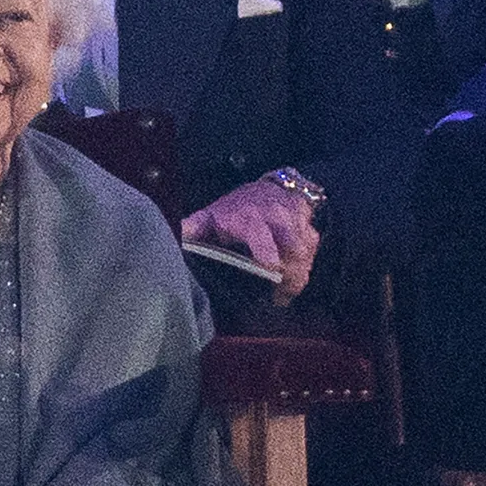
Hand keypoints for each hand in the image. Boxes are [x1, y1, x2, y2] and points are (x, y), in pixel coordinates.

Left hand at [181, 180, 320, 300]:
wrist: (271, 189)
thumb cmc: (236, 210)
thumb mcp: (211, 216)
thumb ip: (193, 229)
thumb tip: (172, 240)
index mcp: (250, 218)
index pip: (261, 234)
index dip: (267, 252)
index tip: (270, 270)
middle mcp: (277, 218)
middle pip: (293, 248)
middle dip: (291, 273)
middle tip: (280, 295)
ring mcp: (296, 222)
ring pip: (305, 252)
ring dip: (298, 275)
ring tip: (285, 293)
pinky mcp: (310, 229)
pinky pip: (313, 251)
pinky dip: (305, 267)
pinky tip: (293, 280)